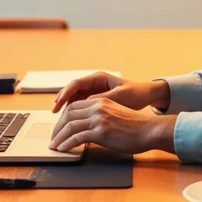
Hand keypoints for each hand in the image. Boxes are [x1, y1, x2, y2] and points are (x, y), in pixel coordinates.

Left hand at [49, 97, 175, 153]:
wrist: (148, 130)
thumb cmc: (135, 127)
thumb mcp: (115, 115)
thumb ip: (101, 117)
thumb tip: (88, 129)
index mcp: (101, 101)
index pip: (74, 106)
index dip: (63, 118)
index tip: (59, 127)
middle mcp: (97, 107)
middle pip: (69, 115)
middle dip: (58, 127)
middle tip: (54, 138)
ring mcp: (98, 118)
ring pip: (70, 126)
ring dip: (59, 137)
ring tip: (55, 146)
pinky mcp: (100, 131)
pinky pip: (77, 137)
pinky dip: (67, 144)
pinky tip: (63, 149)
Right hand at [51, 71, 169, 112]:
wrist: (147, 96)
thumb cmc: (136, 93)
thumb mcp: (120, 96)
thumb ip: (103, 99)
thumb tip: (86, 104)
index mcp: (98, 78)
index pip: (76, 84)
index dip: (65, 93)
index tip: (58, 104)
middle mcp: (94, 83)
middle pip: (72, 91)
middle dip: (62, 102)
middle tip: (54, 113)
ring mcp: (94, 91)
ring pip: (75, 100)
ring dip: (67, 109)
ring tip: (60, 120)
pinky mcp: (96, 101)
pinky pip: (82, 106)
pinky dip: (76, 113)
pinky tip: (71, 123)